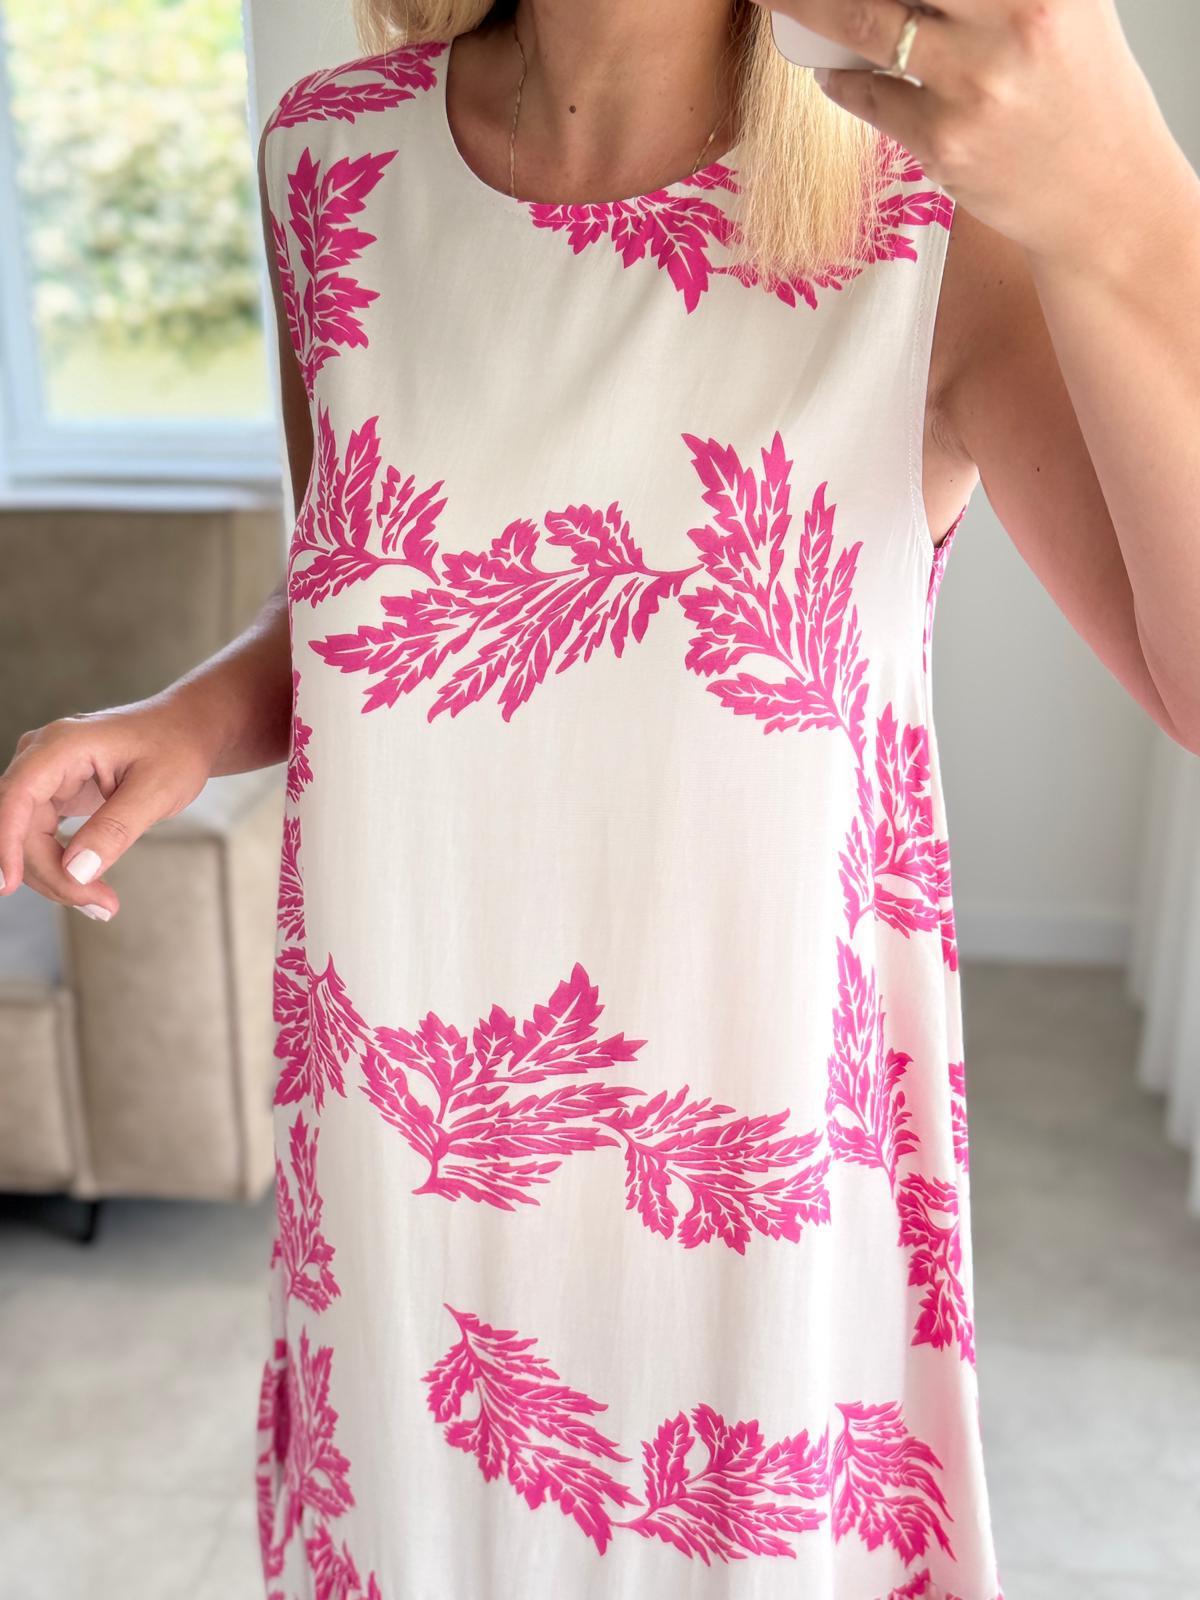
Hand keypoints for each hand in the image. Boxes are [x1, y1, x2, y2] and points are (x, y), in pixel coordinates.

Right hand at [0, 695, 216, 919]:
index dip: (6, 843)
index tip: (8, 886)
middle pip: (19, 825)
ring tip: (103, 903)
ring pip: (26, 837)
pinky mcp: (52, 794)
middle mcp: (42, 756)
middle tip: (101, 906)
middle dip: (50, 872)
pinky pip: (40, 836)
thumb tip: (75, 871)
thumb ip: (115, 829)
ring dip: (55, 875)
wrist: (186, 731)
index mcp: (62, 745)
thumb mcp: (157, 790)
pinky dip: (60, 865)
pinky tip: (87, 888)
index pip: (16, 796)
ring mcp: (44, 775)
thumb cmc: (176, 750)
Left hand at [758, 0, 1183, 263]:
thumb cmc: (1078, 92)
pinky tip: (837, 73)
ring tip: (778, 1)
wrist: (1104, 196)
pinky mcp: (946, 143)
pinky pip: (868, 97)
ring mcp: (976, 85)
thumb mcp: (1059, 8)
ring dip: (808, 8)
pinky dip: (843, 80)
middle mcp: (1014, 20)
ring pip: (863, 25)